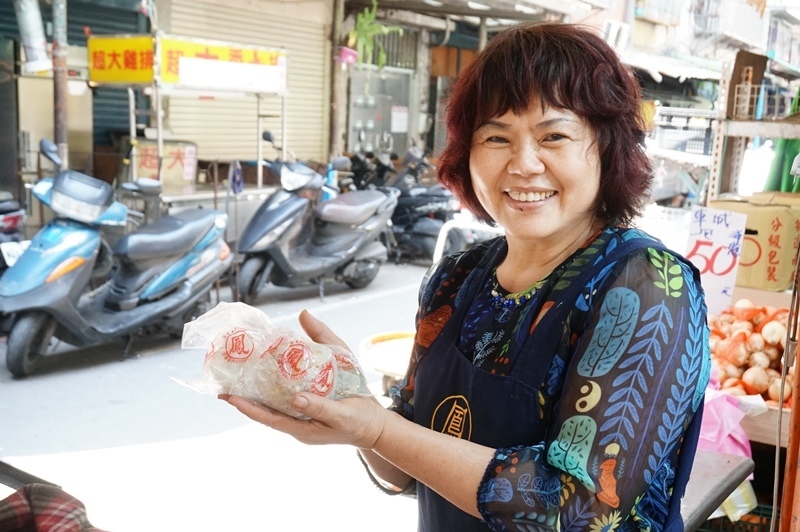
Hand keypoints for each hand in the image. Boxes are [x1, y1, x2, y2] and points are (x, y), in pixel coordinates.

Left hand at [219, 310, 387, 448]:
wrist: (374, 426)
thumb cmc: (360, 419)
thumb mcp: (342, 413)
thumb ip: (320, 405)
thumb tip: (296, 396)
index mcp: (303, 429)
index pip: (269, 418)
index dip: (248, 408)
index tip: (229, 397)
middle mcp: (298, 426)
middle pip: (266, 412)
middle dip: (246, 399)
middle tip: (225, 385)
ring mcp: (303, 419)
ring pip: (274, 405)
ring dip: (257, 393)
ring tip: (240, 379)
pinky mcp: (309, 409)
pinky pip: (286, 400)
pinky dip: (275, 389)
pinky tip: (270, 376)